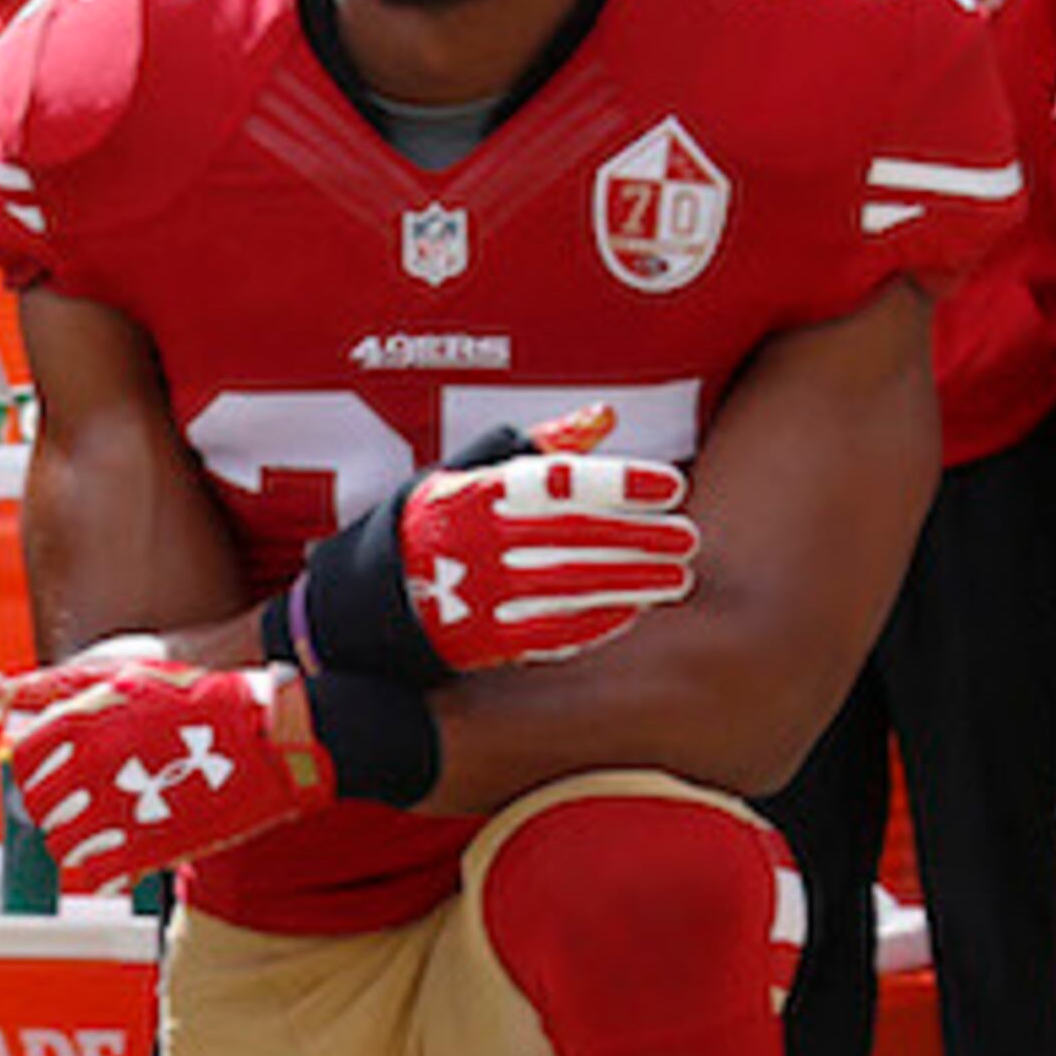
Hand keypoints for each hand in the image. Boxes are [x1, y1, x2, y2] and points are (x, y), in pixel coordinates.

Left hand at [0, 657, 327, 891]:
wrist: (267, 733)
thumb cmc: (193, 696)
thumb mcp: (122, 674)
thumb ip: (53, 686)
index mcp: (82, 721)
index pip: (26, 759)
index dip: (36, 772)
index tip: (54, 776)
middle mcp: (92, 764)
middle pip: (40, 805)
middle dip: (53, 811)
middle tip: (76, 810)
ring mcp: (120, 808)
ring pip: (63, 845)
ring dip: (74, 846)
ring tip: (98, 838)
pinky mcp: (150, 847)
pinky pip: (98, 874)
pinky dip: (101, 873)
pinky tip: (118, 862)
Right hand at [294, 409, 695, 684]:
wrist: (367, 601)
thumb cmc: (435, 526)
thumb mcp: (473, 472)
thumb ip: (542, 446)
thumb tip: (605, 416)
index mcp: (477, 492)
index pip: (563, 482)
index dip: (622, 484)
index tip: (671, 488)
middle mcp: (477, 541)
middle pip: (579, 537)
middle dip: (641, 538)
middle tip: (688, 538)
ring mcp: (478, 592)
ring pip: (573, 586)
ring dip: (632, 583)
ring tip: (675, 577)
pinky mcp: (480, 639)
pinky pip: (550, 632)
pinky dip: (595, 623)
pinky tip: (630, 613)